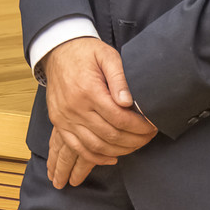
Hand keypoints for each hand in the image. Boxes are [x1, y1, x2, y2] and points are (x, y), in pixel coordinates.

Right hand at [41, 37, 156, 180]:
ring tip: (135, 145)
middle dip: (135, 140)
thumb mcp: (107, 56)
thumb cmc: (86, 52)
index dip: (140, 127)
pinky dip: (96, 158)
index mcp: (88, 90)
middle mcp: (74, 107)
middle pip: (110, 136)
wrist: (57, 51)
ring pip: (96, 146)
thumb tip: (128, 102)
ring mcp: (64, 117)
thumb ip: (119, 78)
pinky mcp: (59, 123)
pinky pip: (77, 148)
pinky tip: (112, 157)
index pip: (119, 118)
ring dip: (119, 151)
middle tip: (148, 137)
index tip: (152, 127)